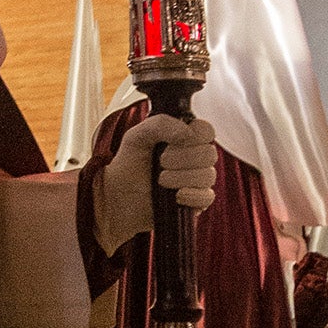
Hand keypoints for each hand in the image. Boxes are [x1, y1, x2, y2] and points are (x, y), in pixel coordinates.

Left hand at [94, 116, 217, 253]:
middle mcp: (194, 158)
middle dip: (182, 158)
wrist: (117, 200)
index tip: (176, 140)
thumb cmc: (128, 167)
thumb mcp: (136, 138)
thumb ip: (160, 125)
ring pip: (208, 175)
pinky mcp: (196, 202)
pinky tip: (175, 196)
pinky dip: (191, 195)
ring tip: (161, 180)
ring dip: (181, 177)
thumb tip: (188, 132)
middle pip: (209, 153)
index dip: (196, 134)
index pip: (206, 130)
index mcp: (182, 138)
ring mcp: (196, 181)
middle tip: (161, 162)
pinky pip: (207, 197)